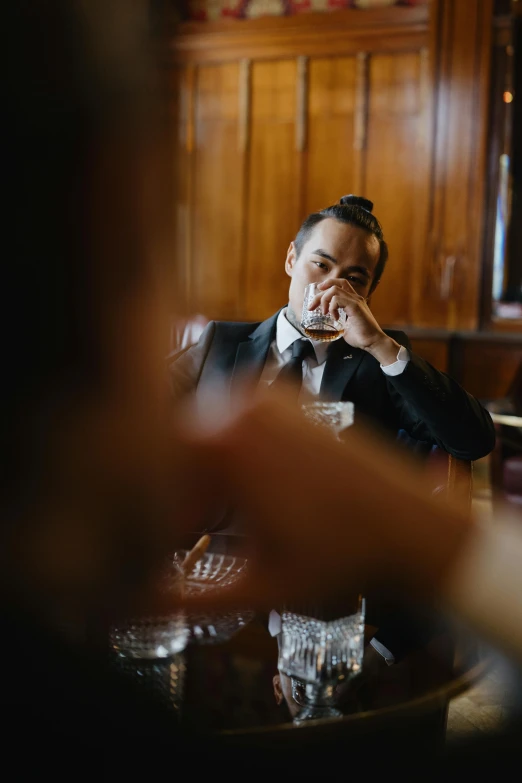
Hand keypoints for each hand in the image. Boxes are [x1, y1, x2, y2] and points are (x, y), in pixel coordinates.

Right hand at [169, 393, 473, 615]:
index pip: (155, 480)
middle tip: (191, 542)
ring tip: (225, 521)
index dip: (155, 525)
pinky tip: (251, 493)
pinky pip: (234, 423)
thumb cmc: (343, 557)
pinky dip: (230, 455)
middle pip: (175, 454)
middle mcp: (239, 404)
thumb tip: (136, 604)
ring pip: (202, 437)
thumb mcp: (260, 586)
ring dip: (202, 478)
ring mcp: (266, 395)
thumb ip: (189, 600)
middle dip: (177, 498)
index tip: (162, 558)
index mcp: (224, 444)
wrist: (412, 526)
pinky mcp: (287, 398)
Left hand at [308, 278, 399, 364]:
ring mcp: (355, 301)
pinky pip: (337, 299)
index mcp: (353, 300)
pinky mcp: (355, 306)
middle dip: (319, 294)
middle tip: (311, 306)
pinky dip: (332, 307)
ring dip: (324, 300)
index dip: (327, 285)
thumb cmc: (361, 336)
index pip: (340, 284)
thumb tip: (329, 325)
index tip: (318, 292)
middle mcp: (355, 298)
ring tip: (324, 313)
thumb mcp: (345, 327)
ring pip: (334, 290)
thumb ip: (339, 322)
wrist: (373, 341)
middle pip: (335, 284)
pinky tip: (334, 318)